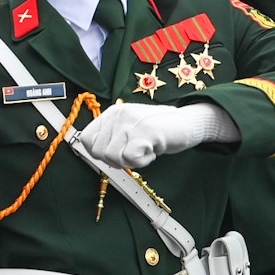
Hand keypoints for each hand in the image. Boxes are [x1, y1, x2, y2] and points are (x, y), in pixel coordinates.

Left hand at [79, 101, 235, 168]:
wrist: (188, 123)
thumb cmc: (159, 130)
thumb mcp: (130, 128)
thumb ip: (112, 138)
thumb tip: (94, 153)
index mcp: (113, 112)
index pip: (86, 139)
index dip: (98, 152)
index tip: (118, 152)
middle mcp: (119, 114)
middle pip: (98, 152)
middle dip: (116, 160)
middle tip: (136, 151)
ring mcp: (132, 122)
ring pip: (113, 157)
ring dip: (131, 161)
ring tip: (146, 149)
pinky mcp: (146, 131)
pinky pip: (131, 158)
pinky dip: (142, 162)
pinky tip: (152, 151)